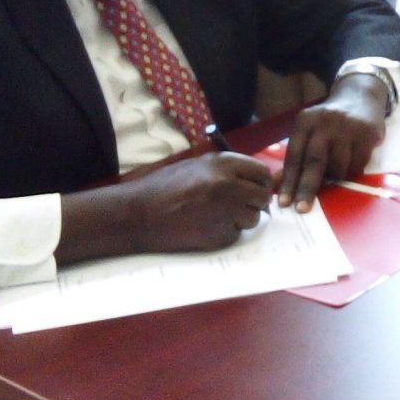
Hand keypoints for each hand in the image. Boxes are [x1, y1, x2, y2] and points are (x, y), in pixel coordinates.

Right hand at [62, 152, 273, 259]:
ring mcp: (225, 212)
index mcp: (223, 164)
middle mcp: (228, 185)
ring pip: (252, 218)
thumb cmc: (164, 187)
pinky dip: (224, 234)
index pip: (262, 173)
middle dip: (254, 203)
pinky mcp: (219, 236)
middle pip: (262, 197)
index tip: (254, 189)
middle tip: (240, 206)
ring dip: (240, 220)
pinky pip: (235, 235)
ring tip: (214, 216)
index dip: (260, 183)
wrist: (137, 214)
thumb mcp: (197, 166)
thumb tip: (256, 179)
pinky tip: (203, 228)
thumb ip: (228, 170)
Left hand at [276, 75, 389, 211]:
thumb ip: (295, 157)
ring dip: (336, 178)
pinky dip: (353, 170)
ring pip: (339, 166)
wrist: (361, 97)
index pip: (294, 156)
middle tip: (302, 209)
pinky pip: (358, 164)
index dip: (289, 181)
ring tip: (337, 175)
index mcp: (305, 122)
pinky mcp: (367, 133)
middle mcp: (325, 122)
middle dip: (307, 188)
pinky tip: (353, 163)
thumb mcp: (309, 132)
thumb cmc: (330, 122)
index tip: (284, 203)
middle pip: (314, 161)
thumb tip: (275, 185)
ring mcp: (348, 126)